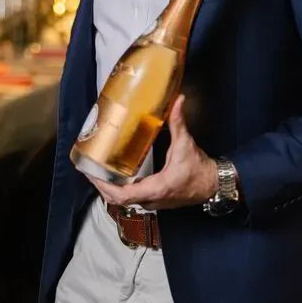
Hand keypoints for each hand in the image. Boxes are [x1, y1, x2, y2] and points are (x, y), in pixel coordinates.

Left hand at [89, 95, 217, 210]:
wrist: (214, 185)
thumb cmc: (200, 169)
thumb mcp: (186, 145)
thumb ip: (179, 123)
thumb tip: (177, 100)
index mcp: (156, 188)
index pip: (123, 195)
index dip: (104, 186)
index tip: (91, 174)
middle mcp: (151, 200)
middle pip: (117, 199)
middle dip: (100, 185)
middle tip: (87, 169)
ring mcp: (152, 202)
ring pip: (122, 201)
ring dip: (107, 188)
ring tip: (95, 171)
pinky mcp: (154, 200)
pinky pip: (130, 198)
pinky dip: (117, 189)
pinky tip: (111, 176)